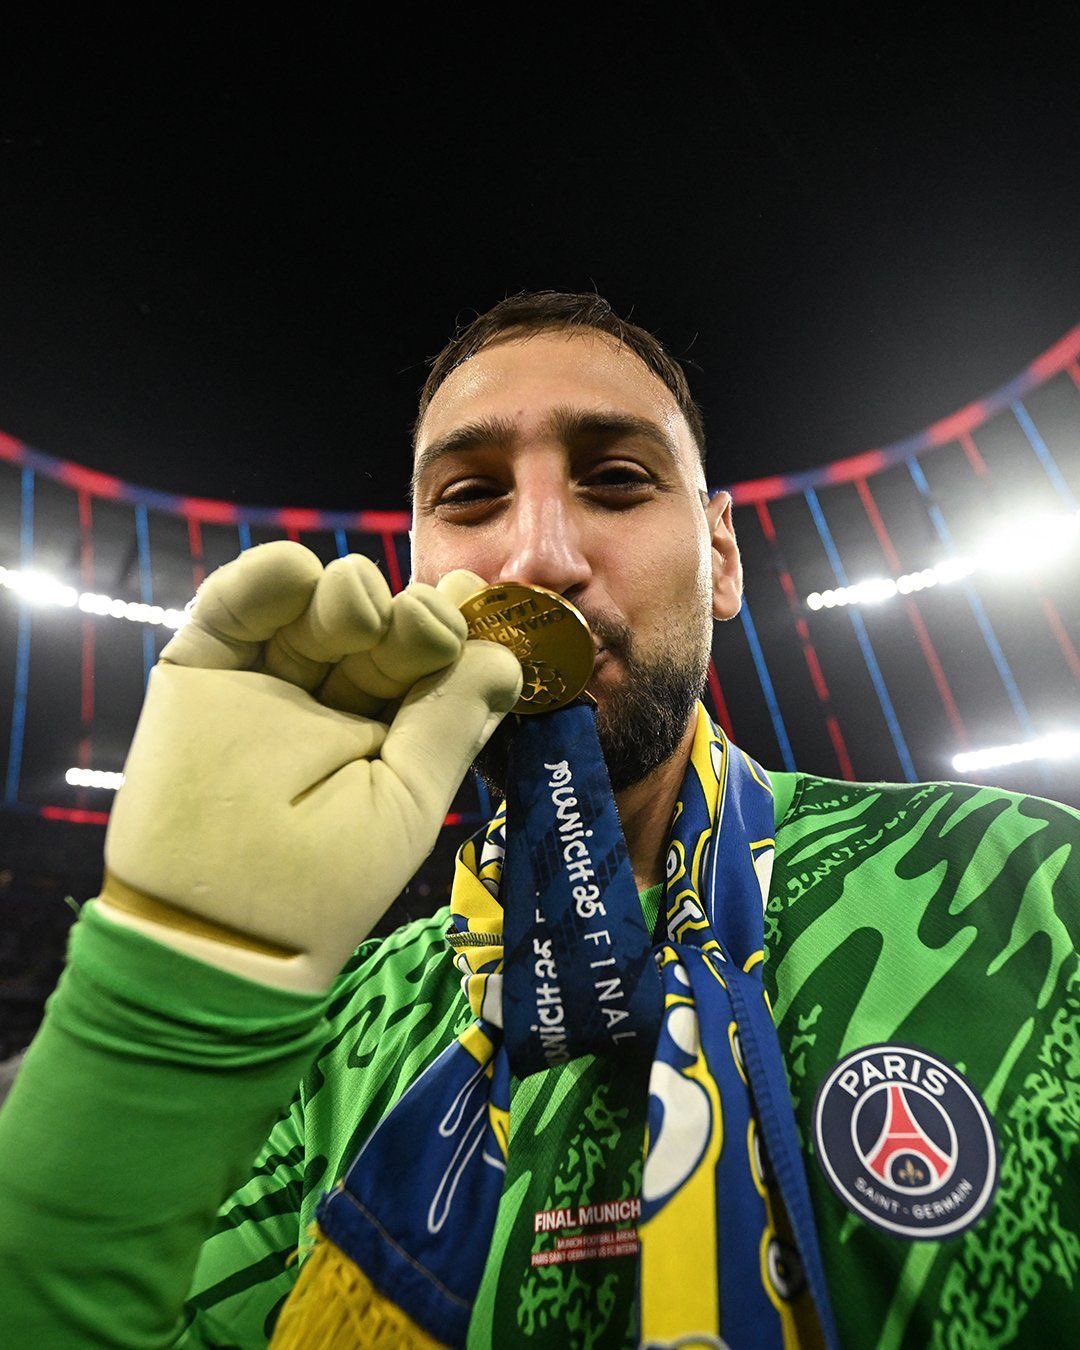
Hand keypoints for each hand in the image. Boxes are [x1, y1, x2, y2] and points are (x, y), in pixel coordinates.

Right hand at [99, 542, 519, 992]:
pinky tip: (300, 575)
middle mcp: (331, 700)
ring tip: (358, 620)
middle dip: (412, 613)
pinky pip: (237, 603)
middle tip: (423, 623)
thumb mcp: (406, 803)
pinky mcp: (203, 666)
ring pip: (318, 602)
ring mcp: (268, 679)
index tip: (478, 601)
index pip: (430, 660)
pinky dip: (270, 575)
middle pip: (383, 623)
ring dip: (351, 592)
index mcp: (388, 733)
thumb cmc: (322, 887)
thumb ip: (451, 722)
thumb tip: (505, 655)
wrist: (213, 927)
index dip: (458, 626)